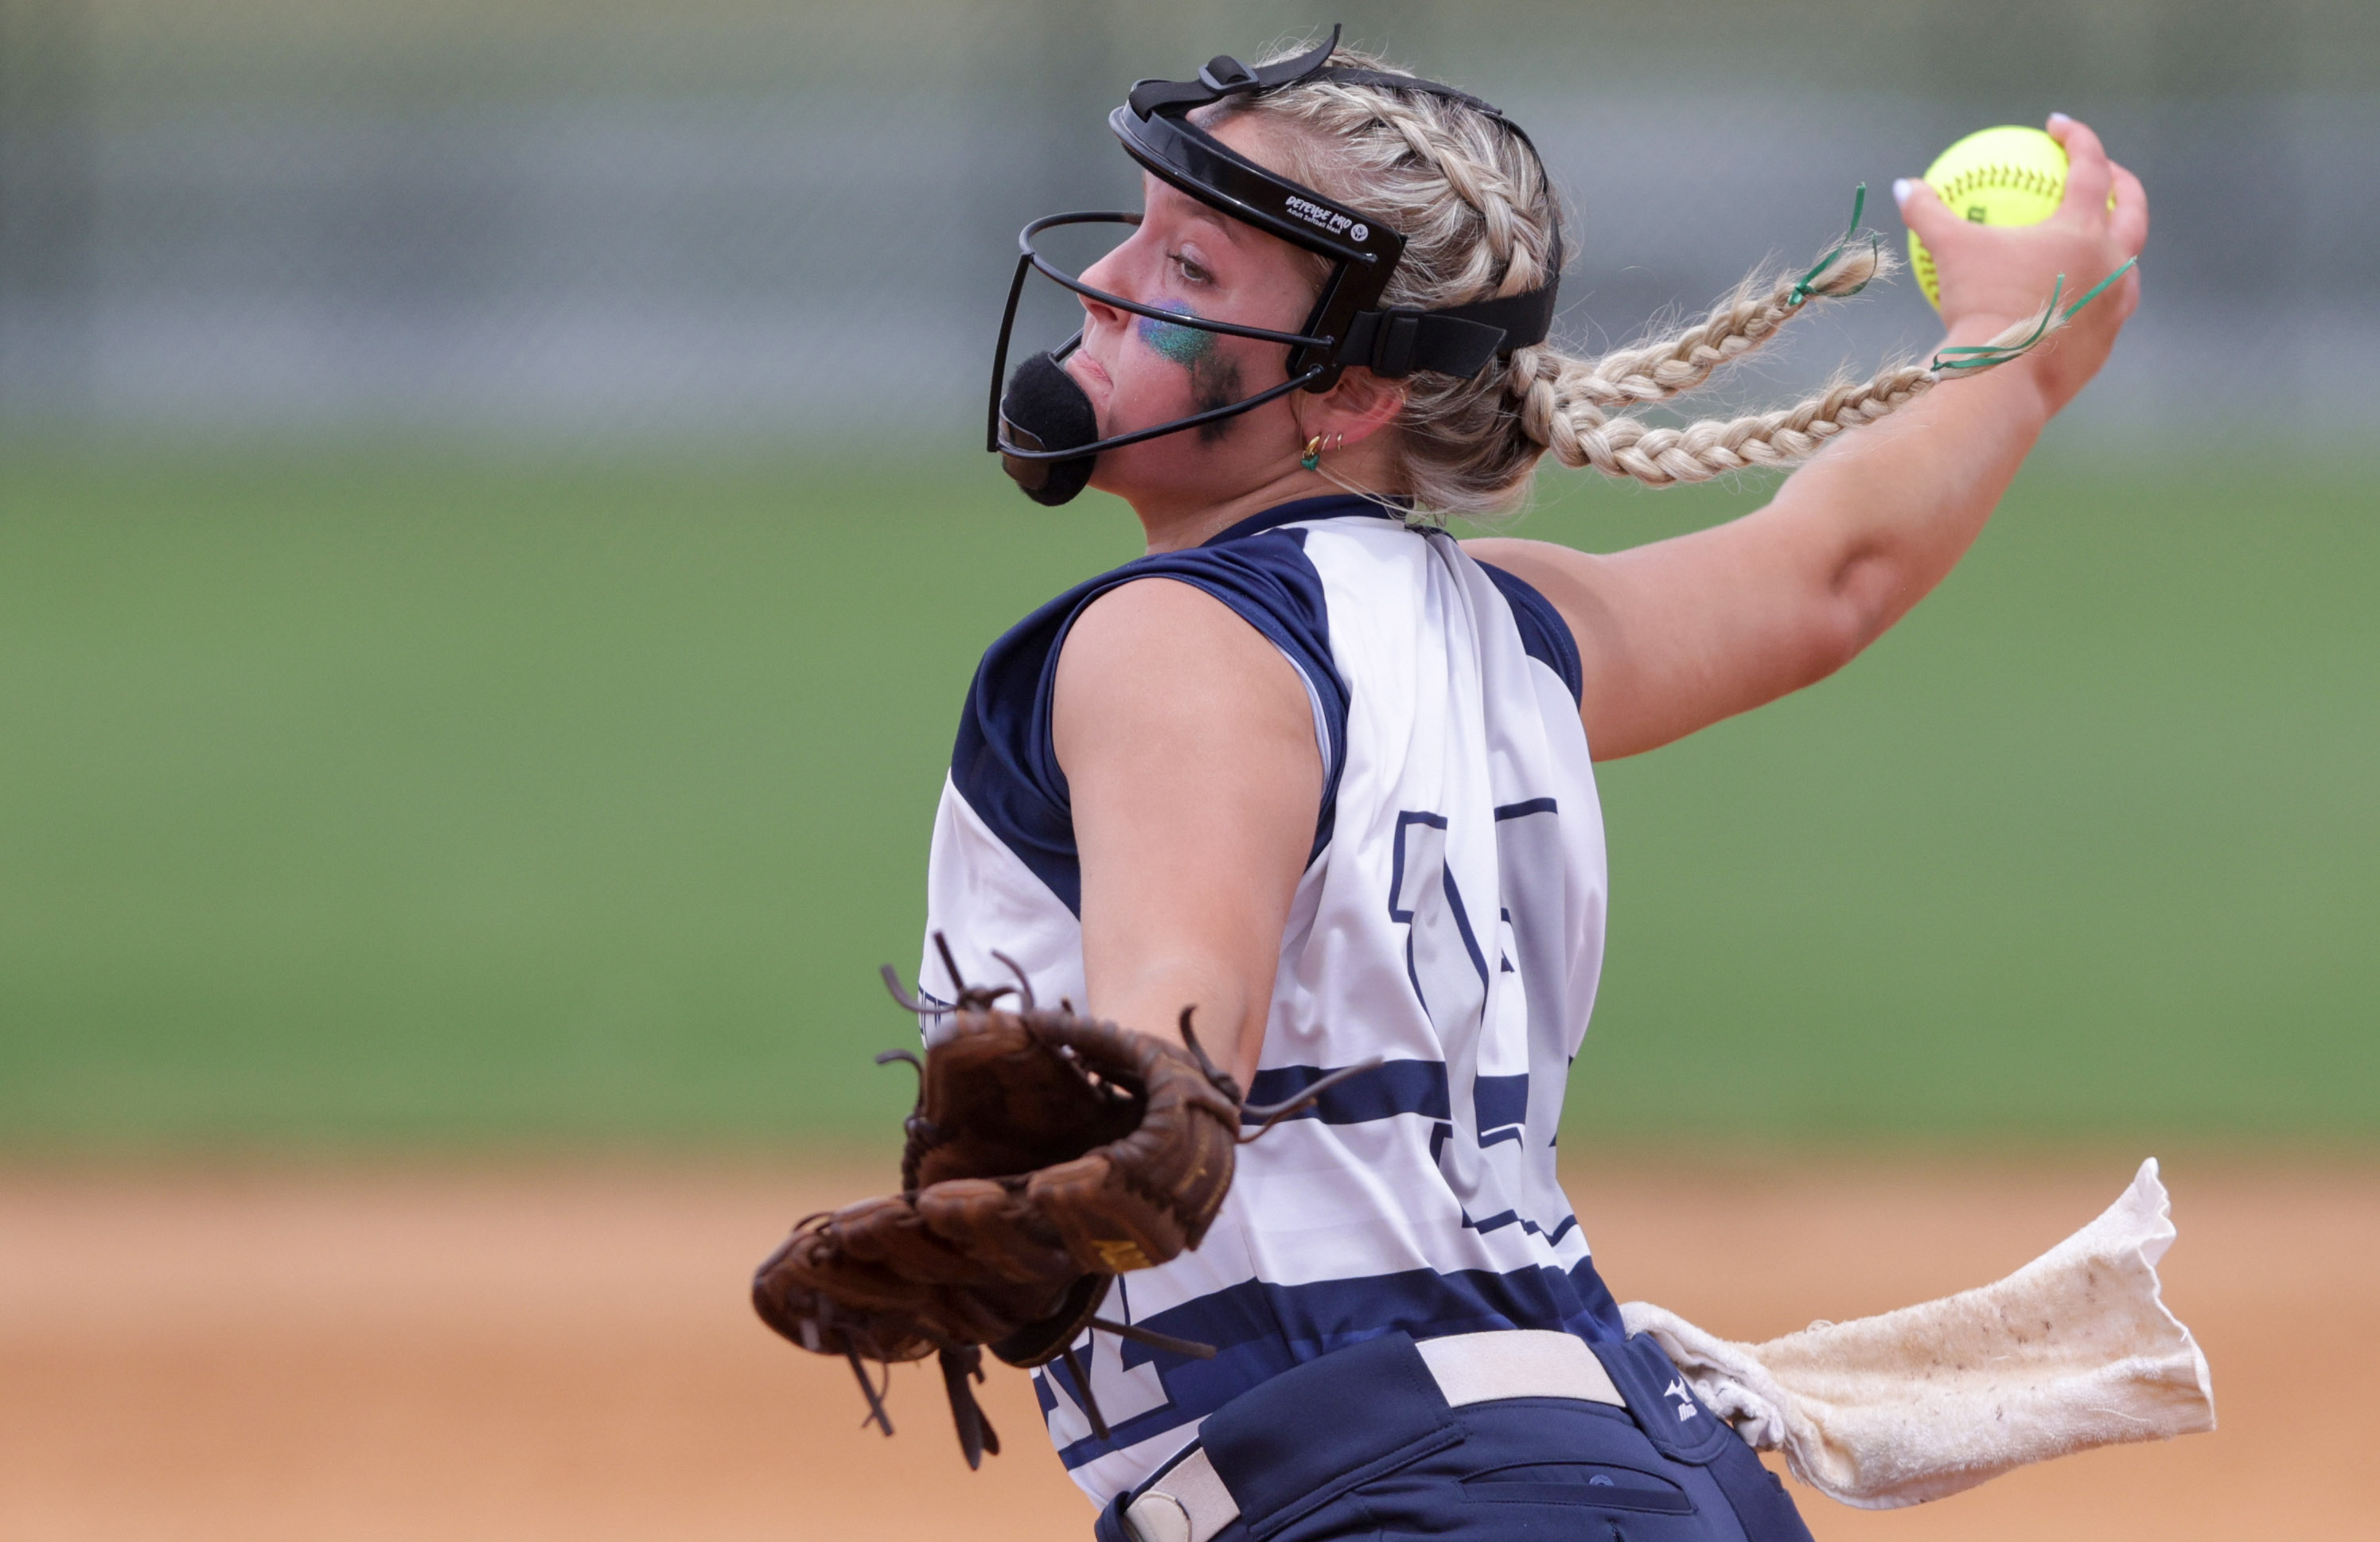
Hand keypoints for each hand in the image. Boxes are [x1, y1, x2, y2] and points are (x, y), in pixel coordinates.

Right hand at [1896, 113, 2149, 417]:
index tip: (2056, 126)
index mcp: (2083, 229)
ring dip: (2116, 243)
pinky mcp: (2106, 341)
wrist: (2003, 379)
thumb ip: (1929, 214)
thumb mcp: (1949, 254)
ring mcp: (2115, 302)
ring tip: (2097, 242)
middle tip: (2105, 175)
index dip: (2075, 138)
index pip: (2090, 166)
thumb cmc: (1978, 308)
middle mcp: (2112, 260)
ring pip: (2127, 261)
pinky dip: (2092, 293)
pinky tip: (2069, 299)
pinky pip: (2105, 307)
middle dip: (2122, 182)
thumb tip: (1903, 186)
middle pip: (2132, 207)